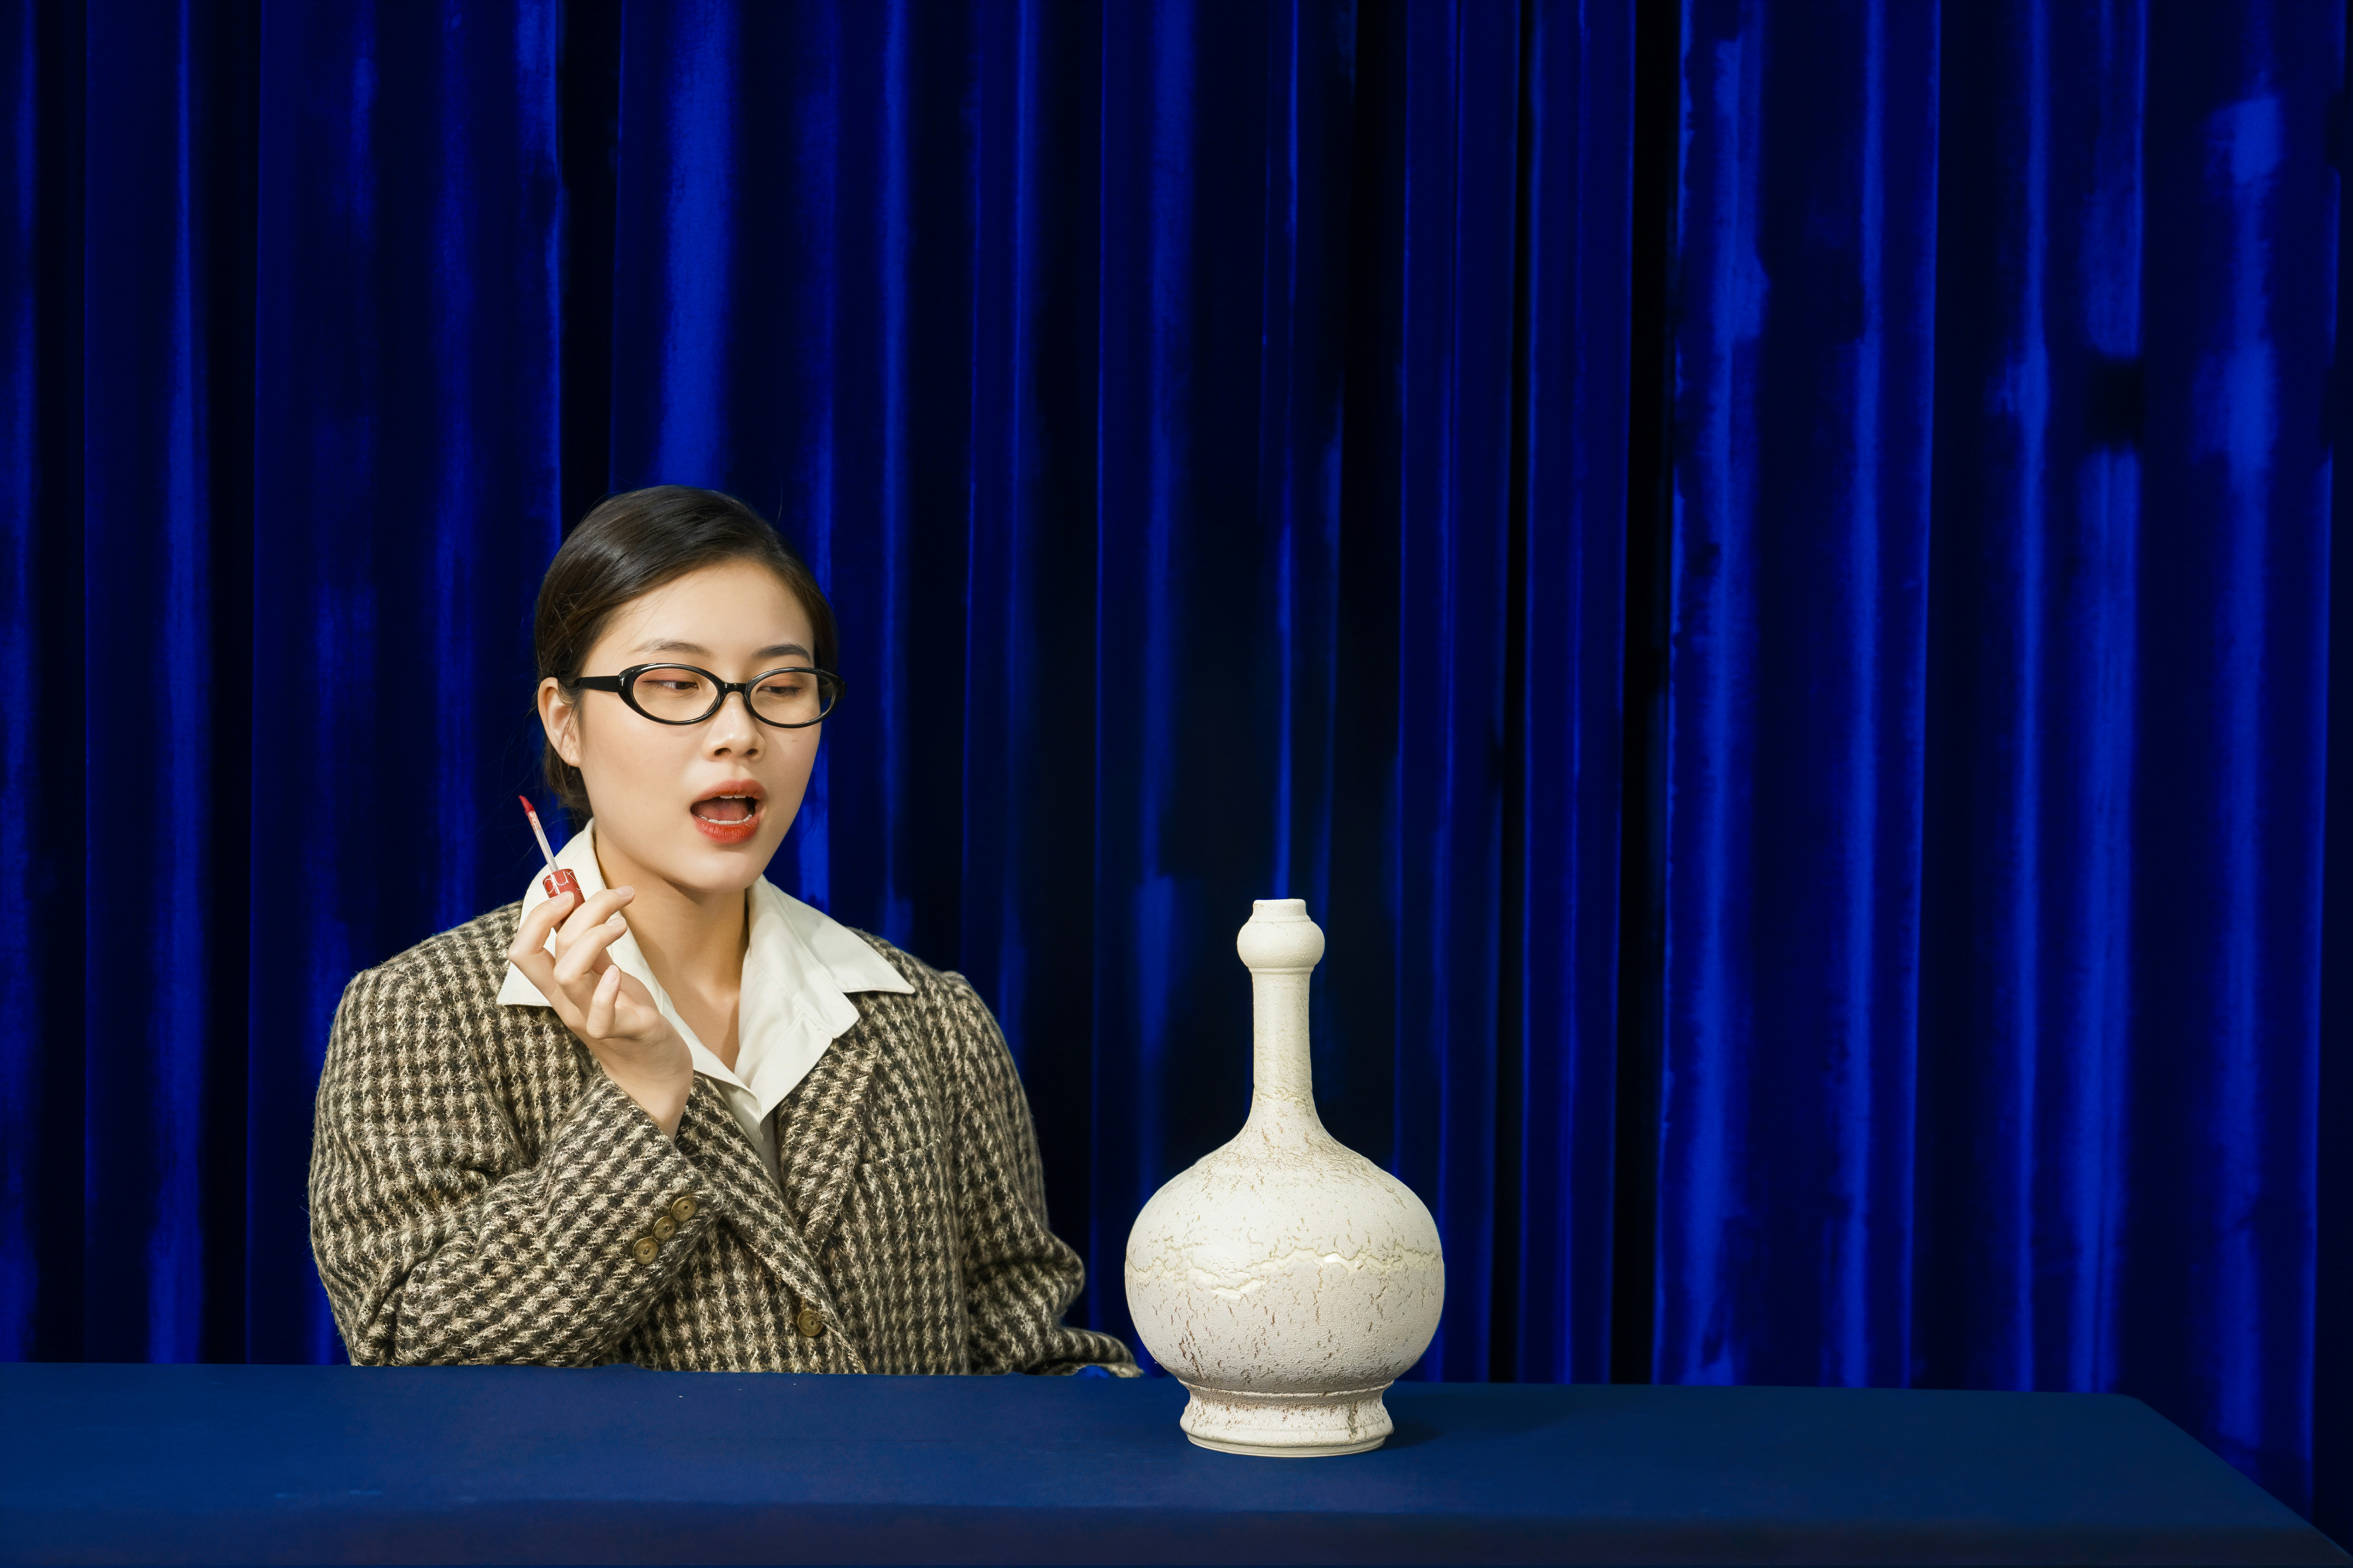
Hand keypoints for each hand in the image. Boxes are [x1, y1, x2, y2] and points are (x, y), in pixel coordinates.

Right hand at [506, 887, 692, 1135]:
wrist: (655, 1064)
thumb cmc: (628, 1010)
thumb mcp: (605, 971)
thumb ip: (591, 945)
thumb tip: (583, 902)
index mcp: (558, 985)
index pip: (522, 949)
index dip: (537, 916)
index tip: (569, 893)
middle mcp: (567, 1002)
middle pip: (537, 954)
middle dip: (566, 913)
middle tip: (612, 897)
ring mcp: (589, 1018)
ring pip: (567, 975)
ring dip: (594, 937)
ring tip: (621, 926)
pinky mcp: (620, 1032)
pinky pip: (600, 1015)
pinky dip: (607, 988)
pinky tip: (619, 971)